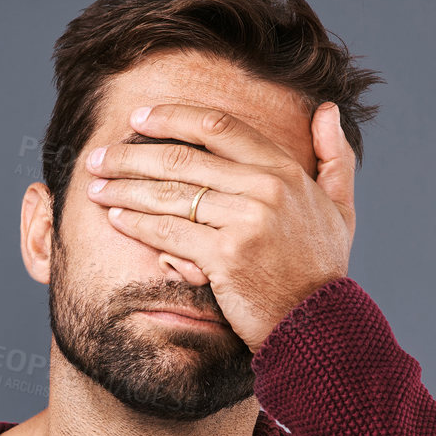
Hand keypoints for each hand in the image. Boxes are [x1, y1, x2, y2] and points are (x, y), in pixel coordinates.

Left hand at [82, 101, 355, 351]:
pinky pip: (168, 232)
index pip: (219, 126)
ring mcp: (246, 221)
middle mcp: (266, 188)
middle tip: (99, 156)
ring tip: (96, 184)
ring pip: (170, 194)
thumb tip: (326, 109)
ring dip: (125, 187)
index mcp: (285, 170)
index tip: (139, 117)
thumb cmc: (322, 269)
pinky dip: (136, 223)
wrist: (319, 325)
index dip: (172, 117)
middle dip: (133, 154)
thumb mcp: (340, 208)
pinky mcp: (226, 256)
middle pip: (184, 158)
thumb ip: (335, 157)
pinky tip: (114, 216)